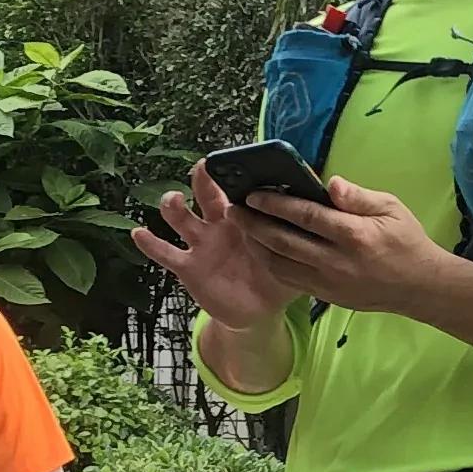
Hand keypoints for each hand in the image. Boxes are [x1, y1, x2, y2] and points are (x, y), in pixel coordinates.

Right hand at [134, 163, 322, 328]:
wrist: (259, 311)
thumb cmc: (277, 275)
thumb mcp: (294, 254)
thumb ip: (306, 234)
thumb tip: (333, 208)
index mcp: (246, 217)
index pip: (237, 189)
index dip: (235, 174)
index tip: (237, 159)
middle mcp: (219, 224)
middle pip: (207, 194)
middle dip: (204, 180)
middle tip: (205, 167)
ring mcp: (201, 244)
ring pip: (182, 219)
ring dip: (174, 206)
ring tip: (174, 200)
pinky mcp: (188, 267)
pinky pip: (166, 254)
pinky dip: (151, 244)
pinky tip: (139, 233)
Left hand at [240, 171, 445, 318]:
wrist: (419, 287)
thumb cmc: (406, 241)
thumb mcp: (391, 208)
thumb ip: (358, 196)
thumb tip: (329, 182)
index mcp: (354, 235)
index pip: (305, 216)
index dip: (275, 204)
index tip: (253, 194)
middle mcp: (337, 261)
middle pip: (284, 241)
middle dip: (254, 225)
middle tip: (234, 210)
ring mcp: (329, 282)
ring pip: (280, 264)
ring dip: (257, 246)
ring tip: (242, 229)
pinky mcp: (326, 296)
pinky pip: (290, 280)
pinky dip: (271, 264)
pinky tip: (262, 250)